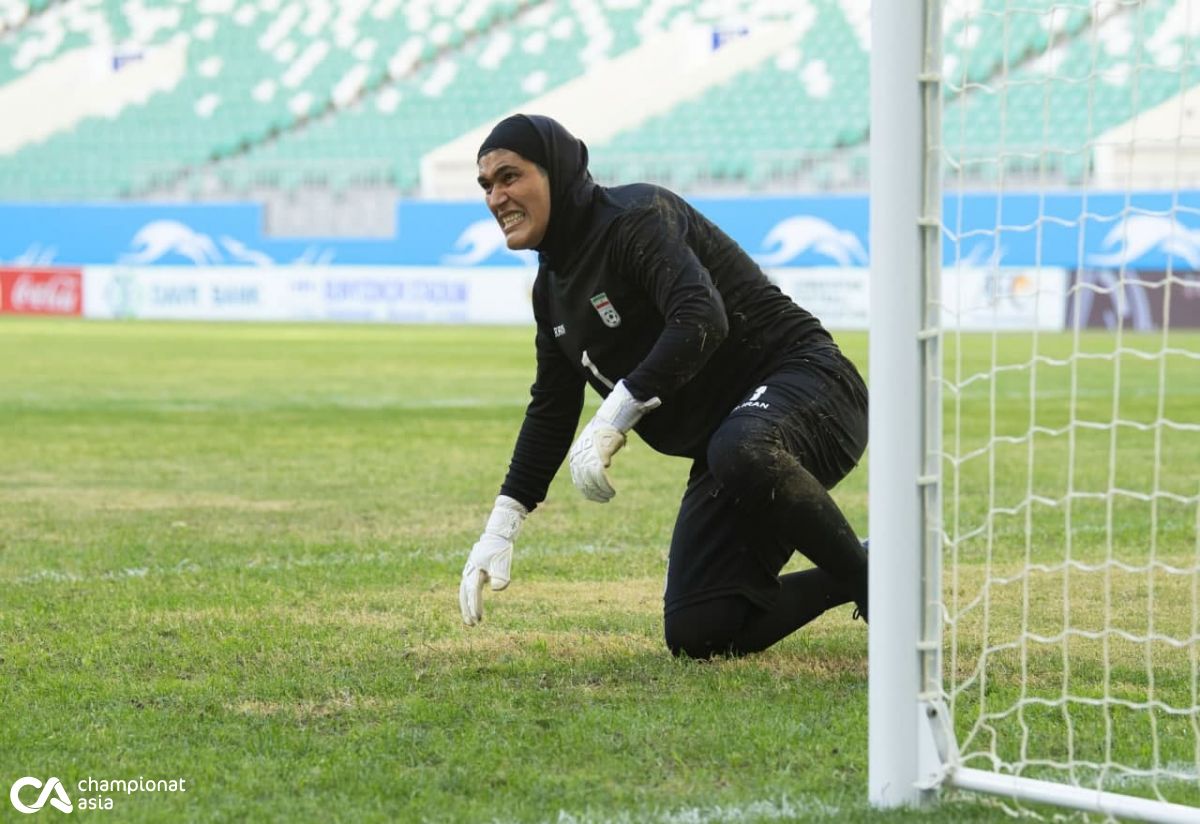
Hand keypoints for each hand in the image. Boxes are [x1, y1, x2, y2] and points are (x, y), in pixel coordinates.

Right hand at [460, 495, 527, 625]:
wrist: (497, 534)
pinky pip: (468, 587)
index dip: (475, 606)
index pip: (473, 592)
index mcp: (475, 569)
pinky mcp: (473, 571)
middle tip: (471, 625)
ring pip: (464, 592)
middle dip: (467, 610)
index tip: (478, 618)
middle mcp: (469, 571)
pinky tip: (474, 605)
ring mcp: (469, 570)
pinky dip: (469, 598)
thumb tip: (495, 589)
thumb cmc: (500, 548)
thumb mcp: (503, 561)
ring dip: (466, 606)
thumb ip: (500, 576)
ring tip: (470, 620)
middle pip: (465, 594)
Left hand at [568, 380, 660, 502]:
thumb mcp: (591, 446)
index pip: (578, 480)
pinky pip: (602, 478)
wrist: (609, 420)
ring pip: (594, 483)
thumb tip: (601, 467)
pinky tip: (612, 490)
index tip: (595, 497)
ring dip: (602, 492)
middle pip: (585, 483)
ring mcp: (589, 458)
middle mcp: (580, 459)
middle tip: (604, 499)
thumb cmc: (603, 433)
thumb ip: (592, 458)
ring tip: (610, 495)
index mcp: (576, 457)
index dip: (587, 491)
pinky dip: (607, 487)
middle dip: (595, 494)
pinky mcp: (600, 458)